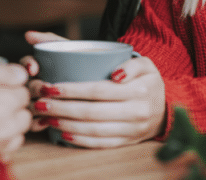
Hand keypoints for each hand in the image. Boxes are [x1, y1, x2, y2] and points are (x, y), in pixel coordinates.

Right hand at [0, 63, 31, 163]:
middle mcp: (7, 123)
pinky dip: (3, 137)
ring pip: (17, 126)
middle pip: (22, 107)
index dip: (9, 80)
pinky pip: (7, 145)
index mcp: (6, 101)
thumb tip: (21, 73)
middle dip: (12, 99)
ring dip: (10, 118)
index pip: (23, 87)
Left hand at [22, 32, 165, 147]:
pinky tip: (64, 133)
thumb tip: (112, 70)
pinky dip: (80, 140)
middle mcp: (137, 111)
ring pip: (94, 130)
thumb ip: (127, 61)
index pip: (99, 90)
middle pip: (92, 111)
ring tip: (47, 116)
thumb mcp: (143, 63)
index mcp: (139, 89)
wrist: (164, 108)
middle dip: (62, 108)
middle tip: (41, 102)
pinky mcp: (126, 142)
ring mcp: (132, 130)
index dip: (73, 90)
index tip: (52, 86)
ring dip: (66, 124)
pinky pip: (100, 143)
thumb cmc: (146, 81)